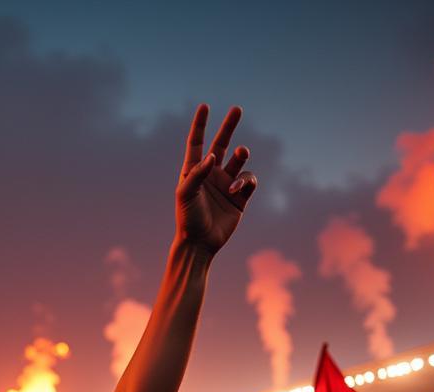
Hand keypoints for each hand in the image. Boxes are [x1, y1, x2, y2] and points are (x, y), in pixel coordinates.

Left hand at [175, 105, 256, 255]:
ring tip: (241, 153)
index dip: (200, 125)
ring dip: (242, 153)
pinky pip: (249, 179)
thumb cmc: (187, 219)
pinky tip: (236, 189)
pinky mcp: (240, 197)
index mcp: (194, 172)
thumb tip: (212, 156)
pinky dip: (245, 180)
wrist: (200, 243)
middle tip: (237, 109)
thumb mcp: (185, 195)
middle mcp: (211, 175)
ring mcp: (226, 184)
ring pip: (239, 160)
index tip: (204, 107)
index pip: (197, 144)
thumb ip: (197, 174)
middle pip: (221, 144)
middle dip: (229, 127)